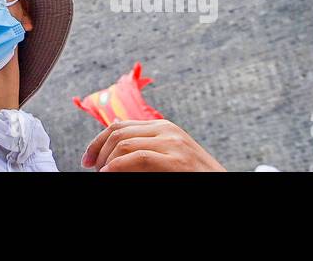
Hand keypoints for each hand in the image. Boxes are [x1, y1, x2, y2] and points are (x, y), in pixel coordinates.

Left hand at [81, 119, 226, 171]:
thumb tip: (113, 131)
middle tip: (89, 167)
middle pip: (118, 132)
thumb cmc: (193, 176)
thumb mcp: (167, 156)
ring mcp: (173, 143)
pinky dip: (117, 166)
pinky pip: (138, 157)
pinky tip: (107, 173)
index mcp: (163, 127)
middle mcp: (167, 130)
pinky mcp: (176, 160)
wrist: (225, 187)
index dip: (98, 141)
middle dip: (97, 150)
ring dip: (105, 159)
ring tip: (100, 173)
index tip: (87, 159)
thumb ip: (144, 144)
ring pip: (124, 143)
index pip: (120, 126)